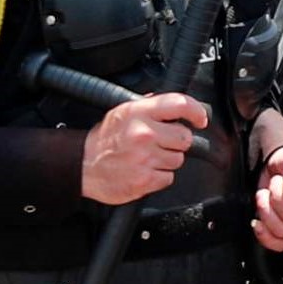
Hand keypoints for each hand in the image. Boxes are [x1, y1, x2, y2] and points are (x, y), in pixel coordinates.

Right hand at [81, 91, 205, 205]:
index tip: (199, 119)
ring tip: (147, 157)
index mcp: (138, 113)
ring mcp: (145, 158)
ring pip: (178, 159)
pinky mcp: (145, 179)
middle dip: (176, 142)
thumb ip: (148, 106)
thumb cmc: (103, 140)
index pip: (179, 104)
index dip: (196, 112)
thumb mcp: (122, 112)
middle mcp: (143, 133)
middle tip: (159, 143)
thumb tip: (173, 104)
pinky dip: (159, 176)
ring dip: (166, 160)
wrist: (83, 166)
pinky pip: (168, 177)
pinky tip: (144, 170)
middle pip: (184, 138)